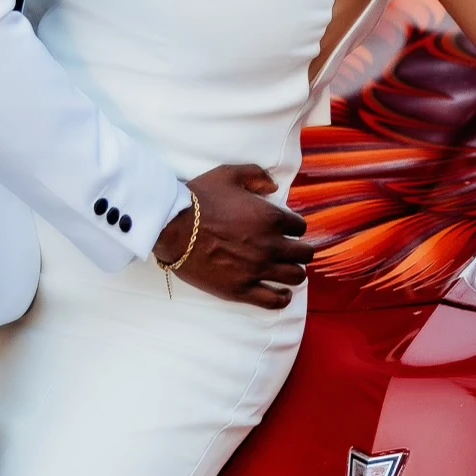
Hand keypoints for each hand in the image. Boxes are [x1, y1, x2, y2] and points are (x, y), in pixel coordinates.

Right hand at [158, 164, 309, 308]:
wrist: (171, 226)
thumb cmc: (199, 199)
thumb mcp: (229, 175)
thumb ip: (256, 175)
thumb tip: (274, 187)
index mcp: (271, 217)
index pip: (300, 227)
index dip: (294, 227)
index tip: (286, 230)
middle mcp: (270, 245)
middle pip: (304, 254)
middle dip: (300, 251)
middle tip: (290, 251)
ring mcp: (257, 269)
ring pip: (295, 277)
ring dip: (294, 272)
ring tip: (286, 270)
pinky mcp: (241, 289)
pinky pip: (274, 301)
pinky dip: (282, 298)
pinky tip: (282, 293)